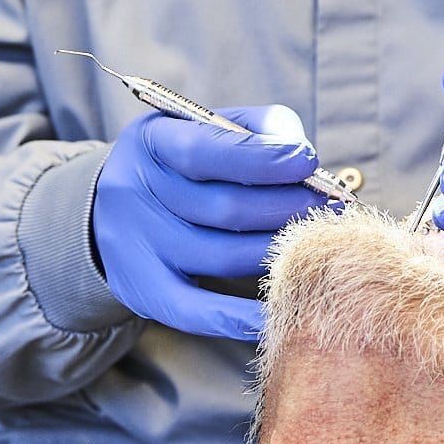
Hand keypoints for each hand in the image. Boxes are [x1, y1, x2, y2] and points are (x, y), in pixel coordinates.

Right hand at [92, 105, 326, 339]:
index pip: (207, 151)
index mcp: (152, 142)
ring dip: (277, 251)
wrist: (115, 206)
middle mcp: (134, 194)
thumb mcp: (210, 126)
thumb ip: (259, 129)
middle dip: (286, 208)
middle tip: (328, 206)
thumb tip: (300, 154)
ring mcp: (136, 247)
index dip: (264, 159)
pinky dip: (237, 317)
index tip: (308, 161)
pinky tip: (277, 309)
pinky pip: (194, 311)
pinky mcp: (144, 290)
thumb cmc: (184, 160)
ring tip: (315, 240)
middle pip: (223, 209)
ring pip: (221, 257)